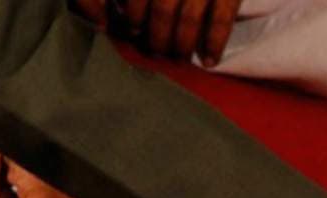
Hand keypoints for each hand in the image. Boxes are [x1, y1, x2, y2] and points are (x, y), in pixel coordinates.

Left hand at [75, 0, 240, 65]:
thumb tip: (105, 17)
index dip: (132, 15)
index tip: (131, 30)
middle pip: (162, 8)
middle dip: (156, 36)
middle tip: (154, 51)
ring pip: (188, 18)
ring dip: (181, 45)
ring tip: (178, 58)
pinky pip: (221, 20)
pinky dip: (214, 43)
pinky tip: (208, 61)